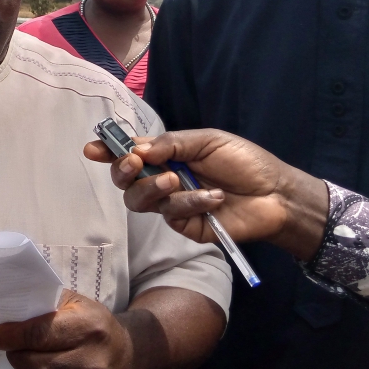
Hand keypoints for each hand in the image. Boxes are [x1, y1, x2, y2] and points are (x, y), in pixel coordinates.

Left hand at [0, 290, 132, 368]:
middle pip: (33, 365)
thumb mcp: (76, 304)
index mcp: (89, 329)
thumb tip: (7, 311)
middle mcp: (93, 364)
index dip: (11, 336)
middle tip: (19, 350)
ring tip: (38, 366)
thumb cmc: (95, 327)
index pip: (39, 335)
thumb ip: (44, 303)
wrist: (128, 358)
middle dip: (17, 356)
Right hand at [84, 129, 329, 260]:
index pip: (130, 153)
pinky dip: (189, 203)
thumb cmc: (245, 162)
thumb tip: (137, 148)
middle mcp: (164, 180)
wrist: (276, 194)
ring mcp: (172, 205)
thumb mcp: (208, 141)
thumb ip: (171, 144)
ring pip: (140, 201)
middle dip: (123, 171)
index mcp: (167, 156)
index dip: (108, 150)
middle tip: (135, 163)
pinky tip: (213, 198)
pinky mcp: (185, 227)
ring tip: (177, 180)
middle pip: (126, 181)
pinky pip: (172, 215)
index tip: (92, 149)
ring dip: (154, 188)